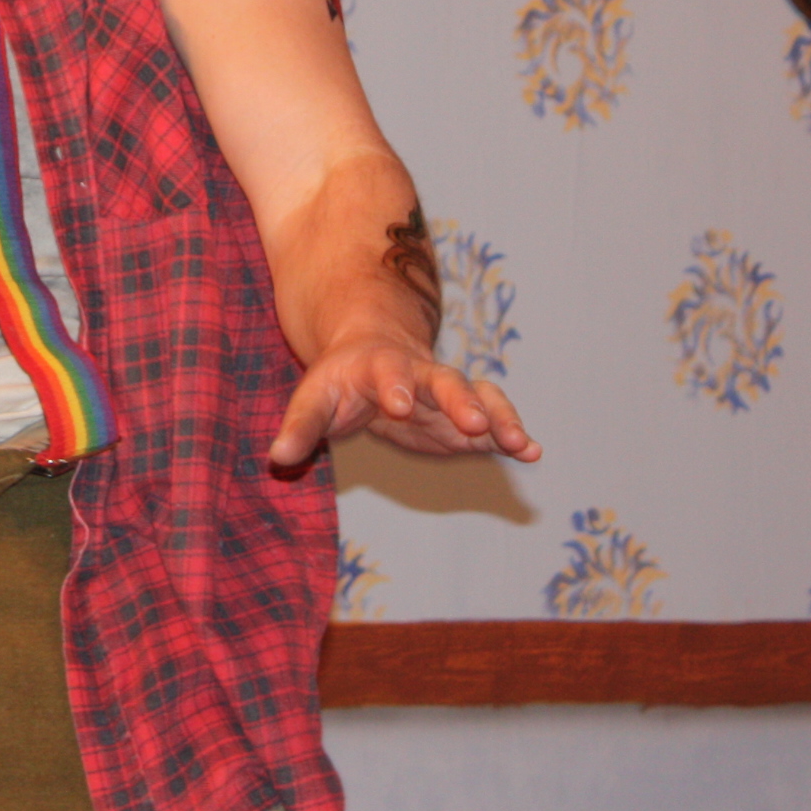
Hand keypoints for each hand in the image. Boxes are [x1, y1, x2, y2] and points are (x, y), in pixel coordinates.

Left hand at [270, 337, 539, 468]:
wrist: (374, 352)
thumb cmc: (341, 380)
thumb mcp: (314, 397)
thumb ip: (301, 425)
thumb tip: (277, 458)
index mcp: (380, 366)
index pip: (387, 374)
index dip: (393, 387)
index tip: (400, 404)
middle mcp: (422, 376)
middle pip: (445, 382)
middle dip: (460, 401)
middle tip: (473, 423)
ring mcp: (449, 396)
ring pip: (480, 399)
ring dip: (500, 420)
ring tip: (521, 444)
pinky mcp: (466, 420)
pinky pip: (494, 423)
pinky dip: (514, 436)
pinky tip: (534, 453)